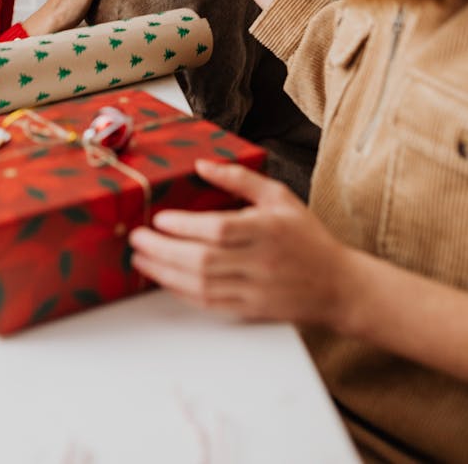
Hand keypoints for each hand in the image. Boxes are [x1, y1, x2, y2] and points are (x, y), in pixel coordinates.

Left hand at [129, 160, 352, 328]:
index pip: (220, 230)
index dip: (186, 226)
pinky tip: (164, 279)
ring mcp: (255, 291)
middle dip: (163, 250)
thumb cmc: (307, 237)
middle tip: (137, 238)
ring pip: (202, 285)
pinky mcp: (251, 311)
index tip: (160, 218)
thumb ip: (240, 178)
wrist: (338, 286)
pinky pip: (209, 304)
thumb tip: (203, 164)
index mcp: (268, 230)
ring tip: (141, 257)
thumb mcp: (280, 196)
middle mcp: (261, 262)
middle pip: (204, 260)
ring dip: (165, 273)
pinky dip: (182, 292)